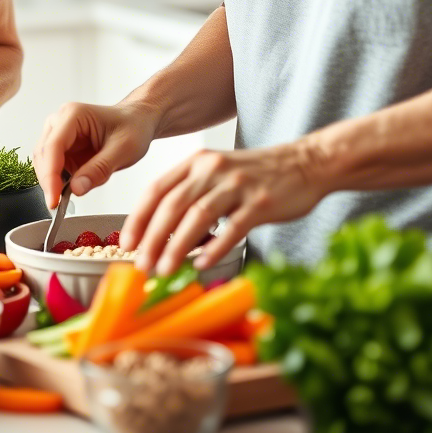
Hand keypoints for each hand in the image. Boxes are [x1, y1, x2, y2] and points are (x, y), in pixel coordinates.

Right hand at [34, 101, 157, 208]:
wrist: (138, 122)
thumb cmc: (133, 127)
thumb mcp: (123, 150)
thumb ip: (99, 169)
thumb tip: (76, 189)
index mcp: (73, 115)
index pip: (52, 147)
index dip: (50, 175)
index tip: (53, 199)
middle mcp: (61, 122)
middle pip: (43, 155)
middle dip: (50, 181)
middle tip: (59, 204)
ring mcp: (60, 135)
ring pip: (45, 164)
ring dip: (55, 182)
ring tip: (81, 187)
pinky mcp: (63, 150)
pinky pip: (55, 169)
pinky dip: (62, 182)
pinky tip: (80, 184)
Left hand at [120, 142, 328, 275]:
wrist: (304, 163)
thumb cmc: (256, 175)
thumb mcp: (217, 173)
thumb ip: (191, 193)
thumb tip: (161, 233)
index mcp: (197, 162)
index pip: (157, 189)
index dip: (138, 217)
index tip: (127, 243)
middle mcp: (212, 169)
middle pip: (172, 204)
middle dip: (152, 238)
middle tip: (141, 265)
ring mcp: (237, 184)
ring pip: (198, 216)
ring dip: (177, 247)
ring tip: (164, 270)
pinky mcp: (260, 202)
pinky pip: (232, 227)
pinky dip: (215, 247)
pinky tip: (202, 264)